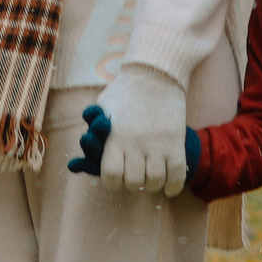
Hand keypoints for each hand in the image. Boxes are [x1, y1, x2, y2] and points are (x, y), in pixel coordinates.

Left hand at [73, 65, 189, 195]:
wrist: (155, 74)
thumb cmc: (125, 91)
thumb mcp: (102, 107)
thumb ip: (94, 131)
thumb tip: (84, 148)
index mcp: (114, 138)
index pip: (111, 175)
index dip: (112, 182)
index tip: (116, 178)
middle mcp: (135, 144)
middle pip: (133, 182)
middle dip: (133, 183)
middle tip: (135, 175)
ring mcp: (158, 144)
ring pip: (155, 181)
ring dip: (153, 184)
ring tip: (152, 177)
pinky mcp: (176, 142)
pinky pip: (177, 175)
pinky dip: (173, 186)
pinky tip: (169, 188)